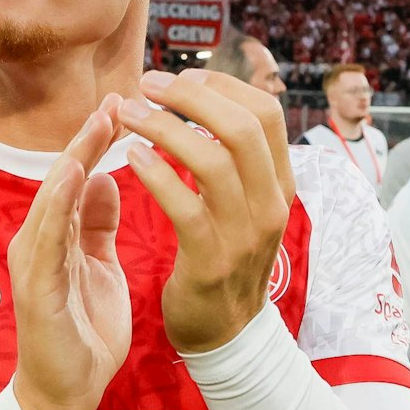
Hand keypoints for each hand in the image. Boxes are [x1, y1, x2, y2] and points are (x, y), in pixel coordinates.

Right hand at [8, 102, 132, 409]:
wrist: (67, 393)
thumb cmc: (82, 330)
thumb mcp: (97, 265)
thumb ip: (96, 223)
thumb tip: (104, 176)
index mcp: (57, 235)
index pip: (77, 177)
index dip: (98, 141)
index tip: (127, 106)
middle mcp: (39, 241)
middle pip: (61, 179)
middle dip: (86, 139)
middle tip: (114, 99)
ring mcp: (34, 263)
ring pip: (51, 200)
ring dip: (73, 160)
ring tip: (96, 125)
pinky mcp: (36, 288)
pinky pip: (48, 239)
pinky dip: (60, 204)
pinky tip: (76, 175)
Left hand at [114, 68, 295, 353]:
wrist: (226, 334)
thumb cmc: (223, 257)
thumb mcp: (244, 203)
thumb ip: (233, 158)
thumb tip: (206, 98)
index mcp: (280, 183)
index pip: (266, 112)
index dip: (222, 84)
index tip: (181, 75)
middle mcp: (271, 204)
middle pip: (242, 127)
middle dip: (191, 96)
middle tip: (147, 84)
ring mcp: (244, 235)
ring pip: (213, 161)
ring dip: (165, 128)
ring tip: (129, 115)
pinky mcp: (211, 262)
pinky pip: (185, 208)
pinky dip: (156, 175)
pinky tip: (131, 157)